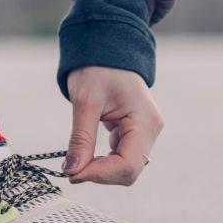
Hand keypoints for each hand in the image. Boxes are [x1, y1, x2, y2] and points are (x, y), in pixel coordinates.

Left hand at [64, 66, 162, 185]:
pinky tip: (88, 155)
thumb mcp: (85, 102)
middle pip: (129, 171)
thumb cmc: (98, 68)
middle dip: (101, 174)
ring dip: (102, 170)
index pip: (127, 164)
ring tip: (78, 161)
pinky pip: (122, 158)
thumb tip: (73, 170)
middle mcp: (151, 129)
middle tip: (71, 169)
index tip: (73, 172)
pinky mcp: (135, 133)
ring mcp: (145, 132)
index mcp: (145, 121)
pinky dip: (104, 162)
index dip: (100, 174)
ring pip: (126, 168)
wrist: (106, 48)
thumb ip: (81, 138)